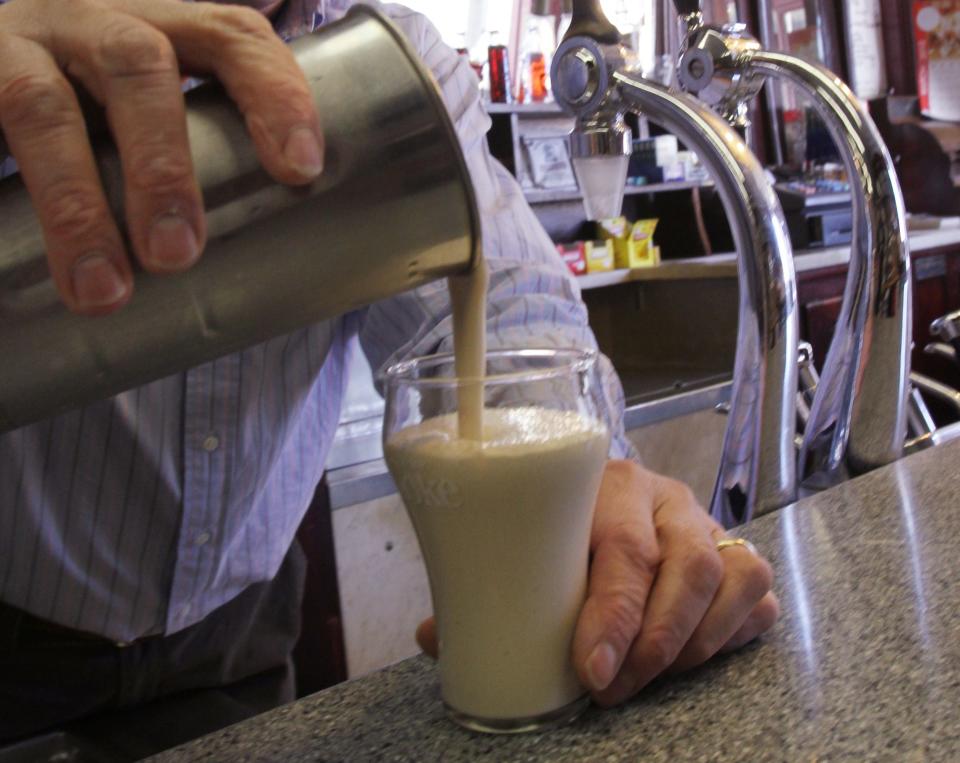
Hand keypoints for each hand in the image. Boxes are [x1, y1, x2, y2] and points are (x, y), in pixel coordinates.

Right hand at [0, 0, 322, 314]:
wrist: (2, 55)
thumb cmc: (98, 100)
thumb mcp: (153, 105)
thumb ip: (204, 147)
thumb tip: (264, 264)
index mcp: (161, 23)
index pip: (232, 35)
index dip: (274, 93)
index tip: (302, 168)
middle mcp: (93, 18)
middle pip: (138, 67)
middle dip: (162, 166)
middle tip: (178, 254)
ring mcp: (20, 43)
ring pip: (42, 107)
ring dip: (76, 205)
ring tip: (105, 289)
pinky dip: (16, 199)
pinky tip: (29, 264)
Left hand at [415, 460, 778, 705]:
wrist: (609, 496)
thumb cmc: (561, 525)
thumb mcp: (526, 543)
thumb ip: (486, 585)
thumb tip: (433, 637)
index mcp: (611, 486)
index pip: (625, 550)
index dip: (614, 616)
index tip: (593, 671)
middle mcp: (667, 499)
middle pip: (687, 567)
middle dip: (654, 642)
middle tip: (615, 689)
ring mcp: (710, 523)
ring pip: (732, 578)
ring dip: (694, 643)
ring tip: (651, 679)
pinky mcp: (738, 552)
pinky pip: (757, 593)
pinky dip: (733, 633)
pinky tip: (697, 655)